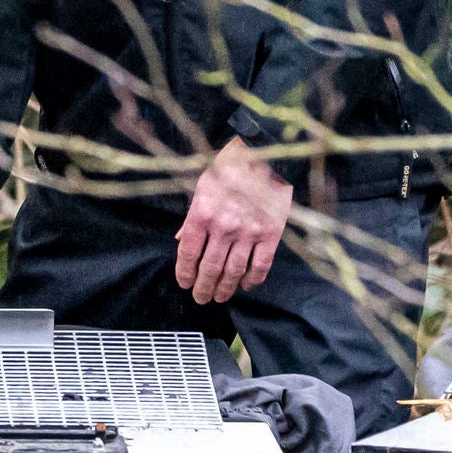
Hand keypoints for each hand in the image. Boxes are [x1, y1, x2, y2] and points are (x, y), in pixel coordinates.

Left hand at [175, 140, 294, 306]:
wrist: (265, 154)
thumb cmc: (229, 168)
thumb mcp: (202, 186)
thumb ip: (191, 216)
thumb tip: (180, 240)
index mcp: (202, 213)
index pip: (188, 253)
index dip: (184, 273)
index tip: (184, 283)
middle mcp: (224, 226)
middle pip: (210, 268)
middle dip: (203, 288)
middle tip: (200, 298)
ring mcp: (248, 232)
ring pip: (234, 272)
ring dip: (225, 289)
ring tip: (219, 297)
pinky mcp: (270, 234)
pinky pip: (260, 265)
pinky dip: (252, 280)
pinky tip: (245, 285)